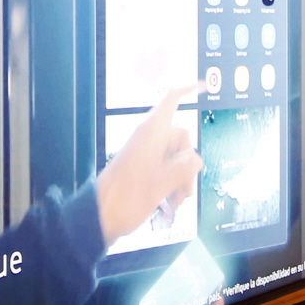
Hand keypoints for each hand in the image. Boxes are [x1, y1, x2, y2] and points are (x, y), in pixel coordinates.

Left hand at [97, 83, 205, 244]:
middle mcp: (149, 139)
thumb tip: (196, 159)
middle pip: (182, 138)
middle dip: (189, 163)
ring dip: (182, 178)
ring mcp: (146, 153)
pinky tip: (170, 202)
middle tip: (184, 190)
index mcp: (151, 133)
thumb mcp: (162, 183)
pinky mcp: (143, 168)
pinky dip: (172, 183)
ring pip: (176, 156)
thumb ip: (184, 167)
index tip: (203, 86)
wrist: (101, 217)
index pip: (171, 100)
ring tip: (176, 201)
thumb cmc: (126, 198)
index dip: (187, 90)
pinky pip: (166, 168)